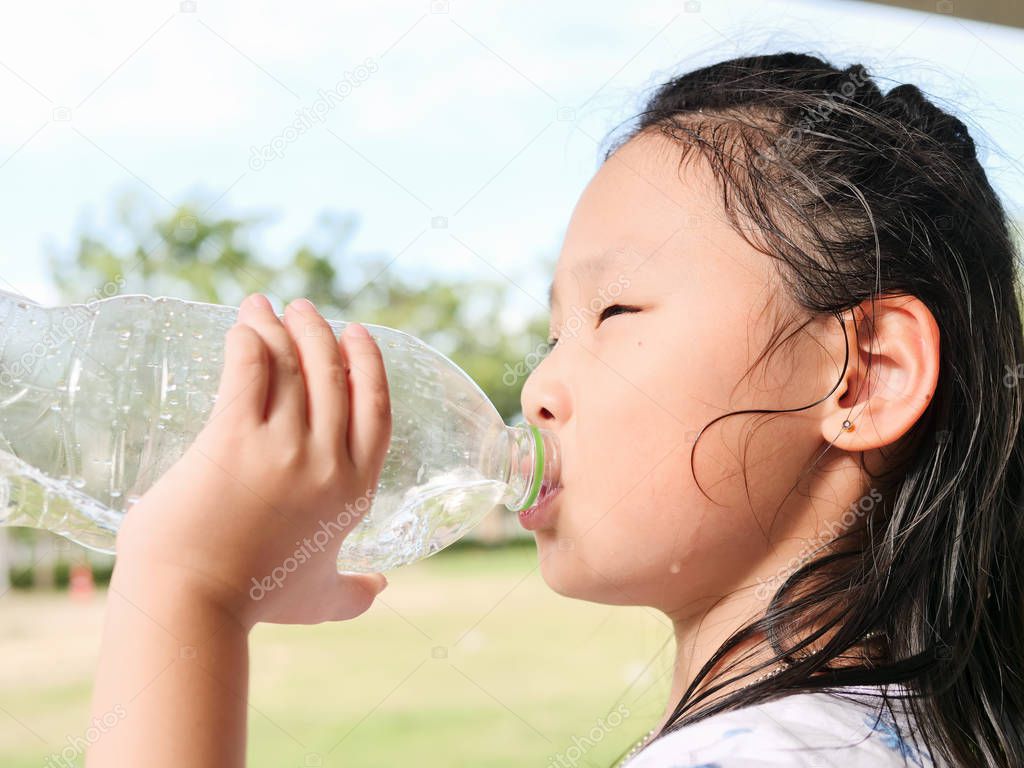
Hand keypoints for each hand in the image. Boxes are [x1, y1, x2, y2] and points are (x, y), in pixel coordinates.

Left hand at [114, 292, 392, 629]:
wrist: (192, 605)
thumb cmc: (253, 602)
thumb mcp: (319, 599)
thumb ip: (354, 593)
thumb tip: (380, 588)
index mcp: (354, 490)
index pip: (376, 409)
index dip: (368, 364)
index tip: (357, 333)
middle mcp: (327, 462)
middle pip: (333, 376)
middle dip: (319, 331)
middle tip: (302, 308)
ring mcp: (282, 449)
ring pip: (291, 367)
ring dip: (280, 327)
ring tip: (263, 306)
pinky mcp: (232, 440)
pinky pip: (248, 371)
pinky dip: (247, 341)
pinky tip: (239, 328)